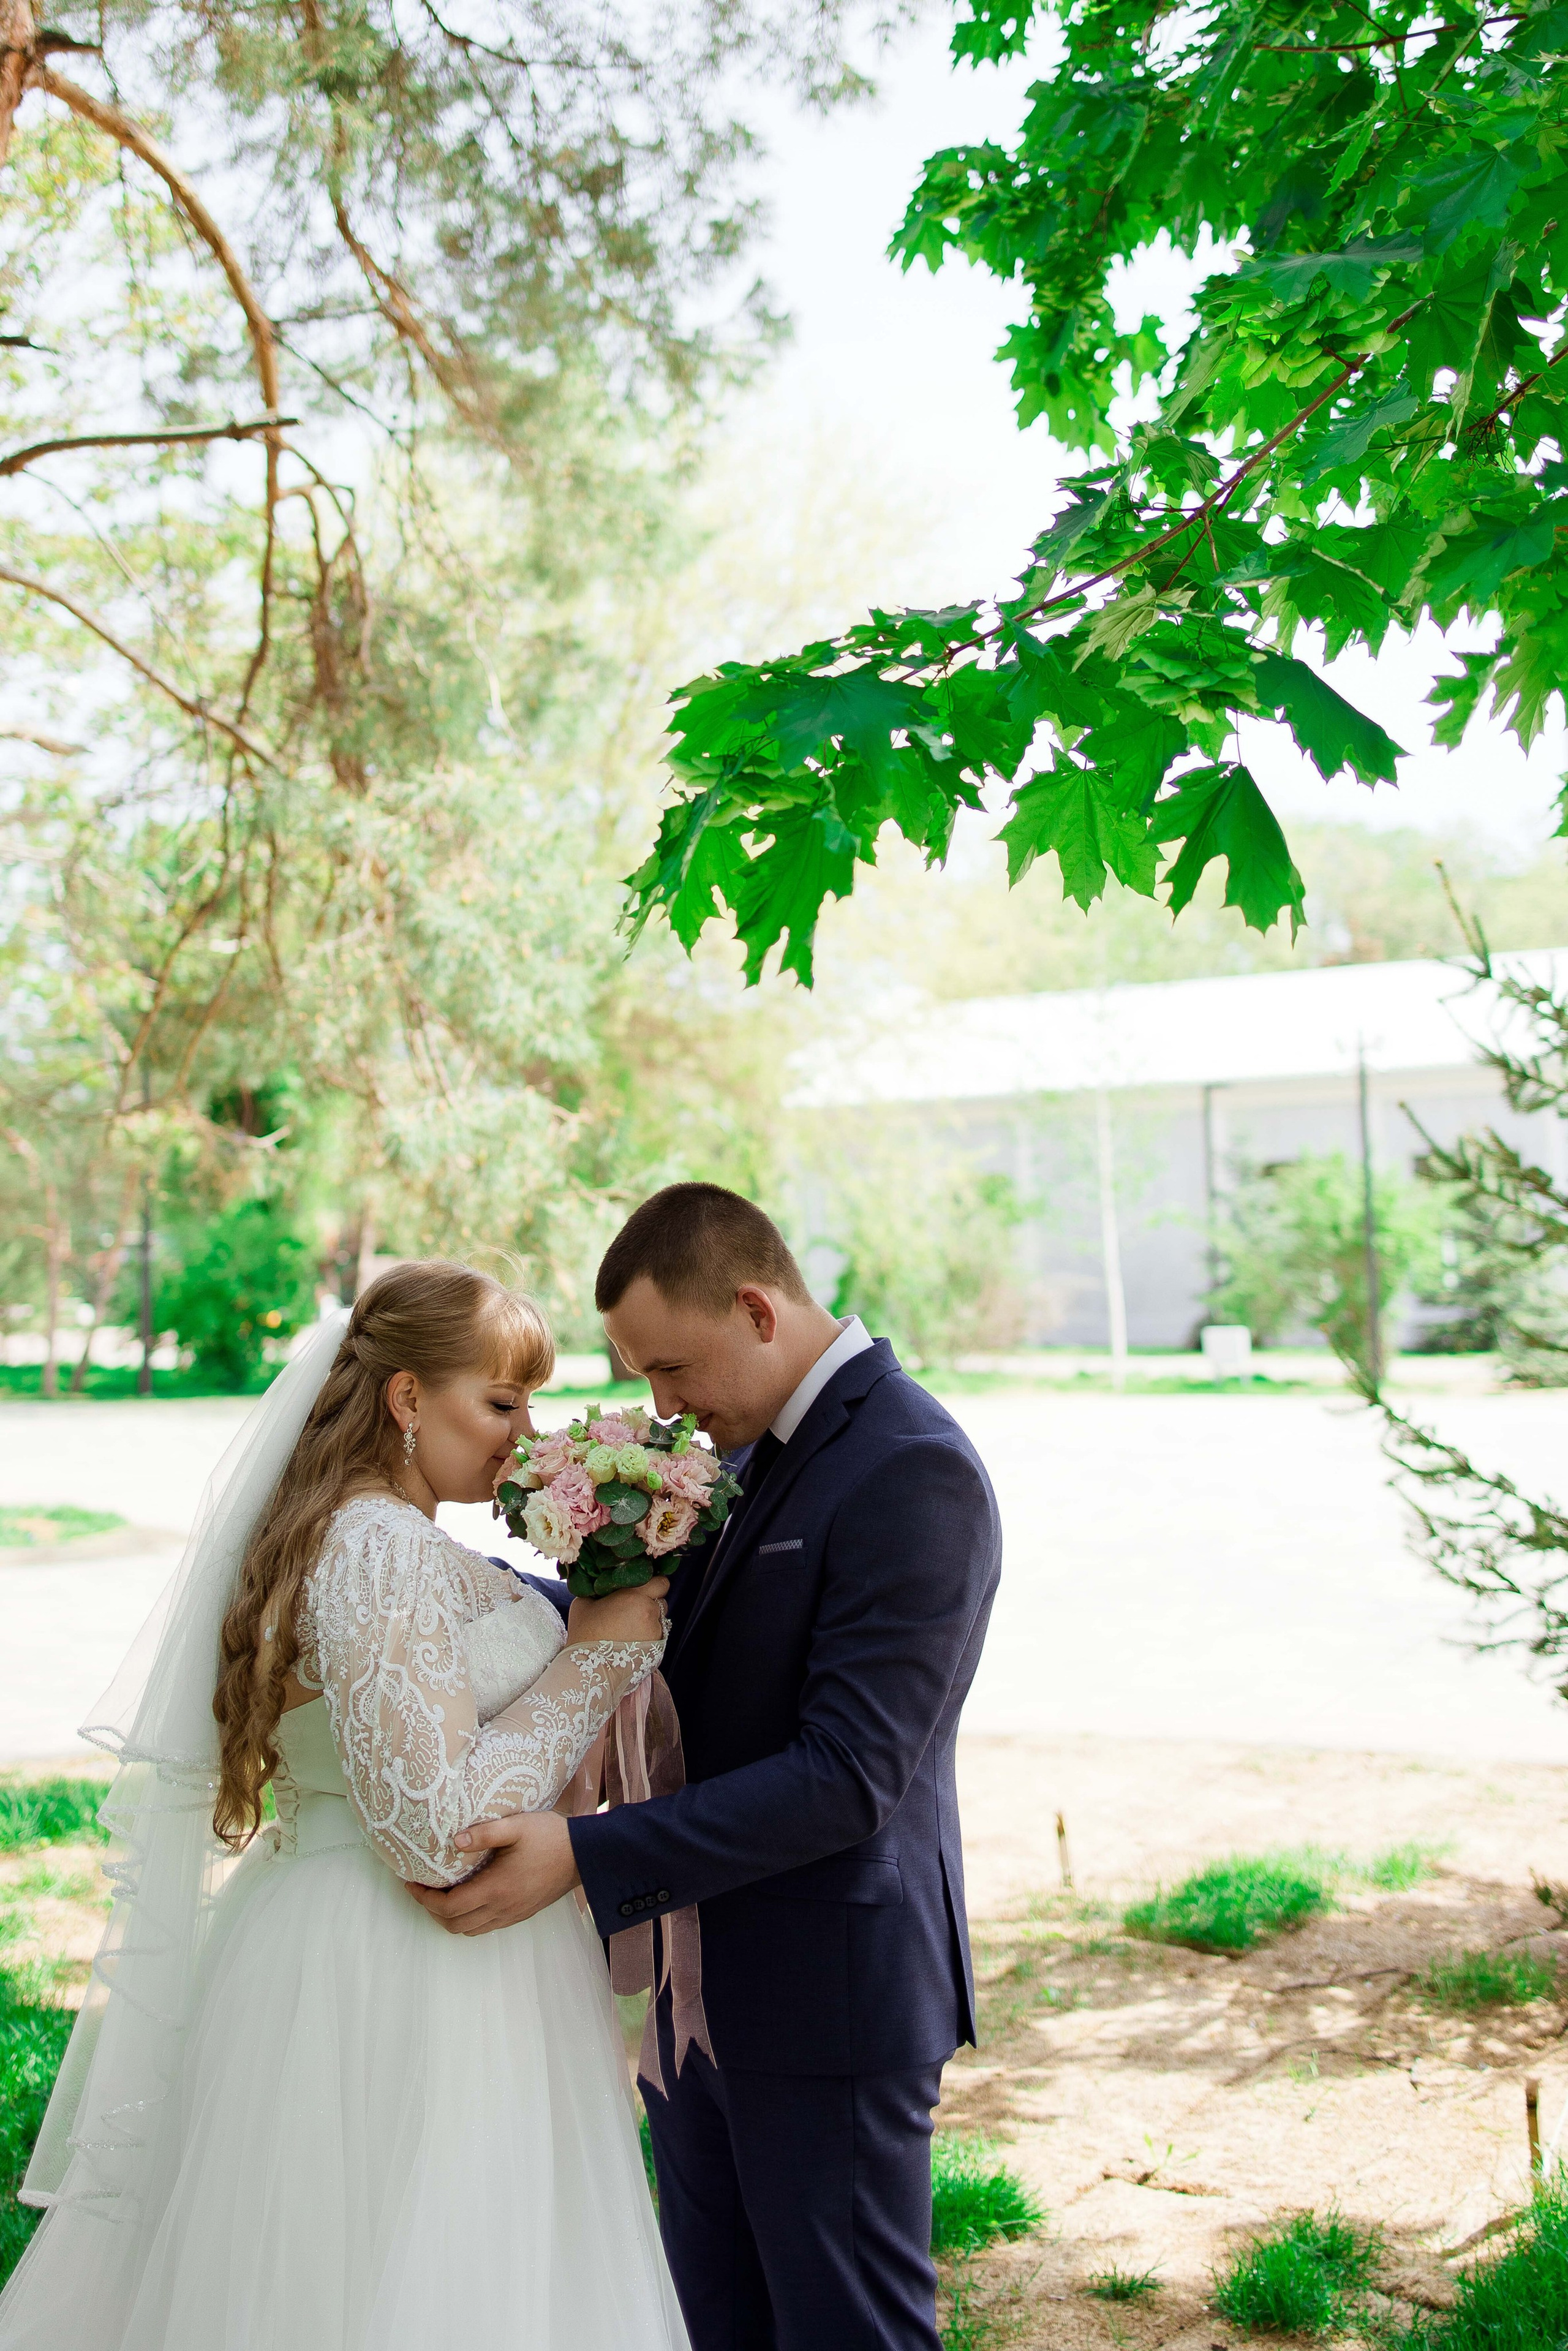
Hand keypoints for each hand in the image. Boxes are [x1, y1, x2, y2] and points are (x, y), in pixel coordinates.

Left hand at [406, 1812, 578, 1934]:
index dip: (424, 1899)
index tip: (411, 1883)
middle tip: (422, 1889)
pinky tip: (469, 1898)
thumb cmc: (551, 1837)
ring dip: (450, 1918)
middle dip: (432, 1910)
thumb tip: (453, 1840)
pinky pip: (486, 1926)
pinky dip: (469, 1919)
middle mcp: (501, 1908)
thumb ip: (484, 1833)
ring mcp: (512, 1915)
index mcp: (496, 1889)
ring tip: (441, 1894)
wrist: (587, 1856)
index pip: (448, 1907)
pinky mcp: (522, 1915)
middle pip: (454, 1925)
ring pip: (470, 1930)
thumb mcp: (517, 1826)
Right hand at [567, 1575, 668, 1646]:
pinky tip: (630, 1644)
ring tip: (628, 1631)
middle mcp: (650, 1613)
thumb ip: (598, 1591)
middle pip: (660, 1602)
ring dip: (649, 1622)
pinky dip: (648, 1638)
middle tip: (631, 1611)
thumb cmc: (584, 1635)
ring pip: (659, 1621)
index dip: (653, 1584)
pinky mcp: (658, 1652)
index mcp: (636, 1596)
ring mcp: (656, 1633)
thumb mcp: (583, 1604)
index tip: (643, 1589)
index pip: (661, 1582)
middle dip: (649, 1604)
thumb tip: (602, 1587)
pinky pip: (657, 1638)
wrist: (589, 1670)